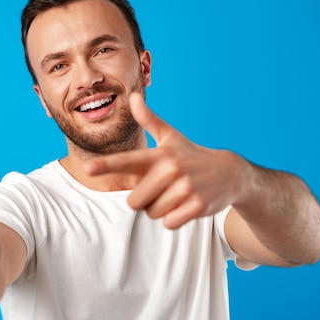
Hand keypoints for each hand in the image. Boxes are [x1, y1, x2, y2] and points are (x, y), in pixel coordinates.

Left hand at [86, 92, 246, 228]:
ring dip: (161, 209)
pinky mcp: (197, 205)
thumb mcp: (171, 137)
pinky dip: (174, 218)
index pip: (127, 161)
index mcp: (159, 155)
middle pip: (134, 201)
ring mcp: (185, 187)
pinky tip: (186, 205)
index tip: (89, 169)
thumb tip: (134, 97)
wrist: (230, 173)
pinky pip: (169, 222)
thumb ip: (149, 120)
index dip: (106, 166)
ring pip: (152, 213)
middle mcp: (170, 169)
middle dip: (145, 200)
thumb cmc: (191, 155)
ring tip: (177, 194)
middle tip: (163, 188)